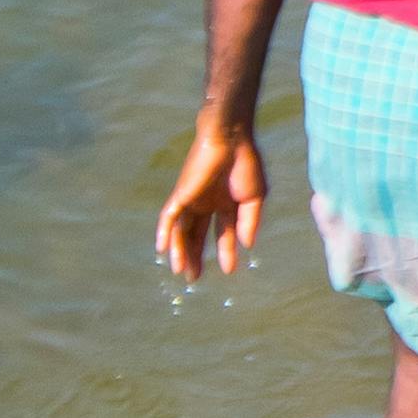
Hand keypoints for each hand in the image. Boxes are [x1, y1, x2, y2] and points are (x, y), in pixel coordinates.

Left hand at [158, 115, 267, 281]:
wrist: (230, 139)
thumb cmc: (245, 163)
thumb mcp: (254, 198)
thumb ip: (249, 221)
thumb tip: (247, 245)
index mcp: (225, 203)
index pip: (222, 232)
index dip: (226, 251)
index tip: (229, 271)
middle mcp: (206, 203)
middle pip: (197, 234)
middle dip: (195, 256)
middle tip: (193, 278)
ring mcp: (192, 199)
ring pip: (182, 230)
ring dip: (180, 250)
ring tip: (182, 272)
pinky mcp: (181, 194)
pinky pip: (169, 217)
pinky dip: (165, 232)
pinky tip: (162, 250)